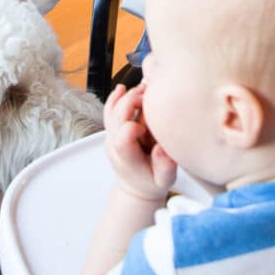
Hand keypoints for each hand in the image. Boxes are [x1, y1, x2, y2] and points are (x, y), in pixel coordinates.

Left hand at [104, 84, 176, 200]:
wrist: (136, 187)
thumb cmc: (151, 182)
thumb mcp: (165, 181)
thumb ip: (165, 167)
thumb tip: (162, 148)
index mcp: (127, 159)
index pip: (122, 140)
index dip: (132, 127)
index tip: (146, 126)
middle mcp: (114, 146)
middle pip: (116, 118)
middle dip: (131, 102)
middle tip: (150, 95)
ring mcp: (110, 136)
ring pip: (111, 112)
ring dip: (125, 97)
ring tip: (143, 88)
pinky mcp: (112, 129)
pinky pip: (108, 111)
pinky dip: (114, 98)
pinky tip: (122, 88)